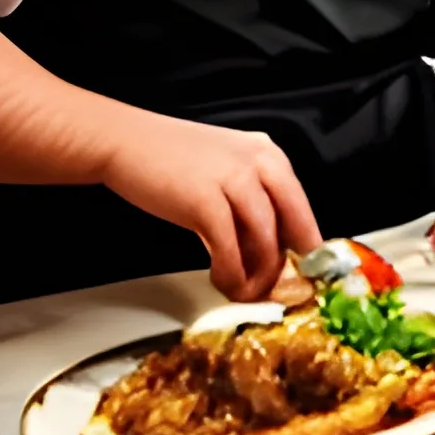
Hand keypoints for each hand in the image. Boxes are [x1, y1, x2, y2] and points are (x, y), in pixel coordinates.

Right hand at [98, 109, 319, 301]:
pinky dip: (230, 271)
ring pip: (264, 238)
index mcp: (267, 154)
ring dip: (259, 274)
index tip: (309, 266)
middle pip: (293, 220)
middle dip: (291, 260)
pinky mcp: (205, 201)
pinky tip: (224, 282)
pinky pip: (229, 247)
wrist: (126, 141)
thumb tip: (267, 240)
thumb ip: (250, 195)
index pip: (300, 201)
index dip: (307, 238)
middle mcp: (259, 163)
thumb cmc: (172, 158)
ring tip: (248, 292)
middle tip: (283, 287)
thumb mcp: (226, 166)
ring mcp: (234, 180)